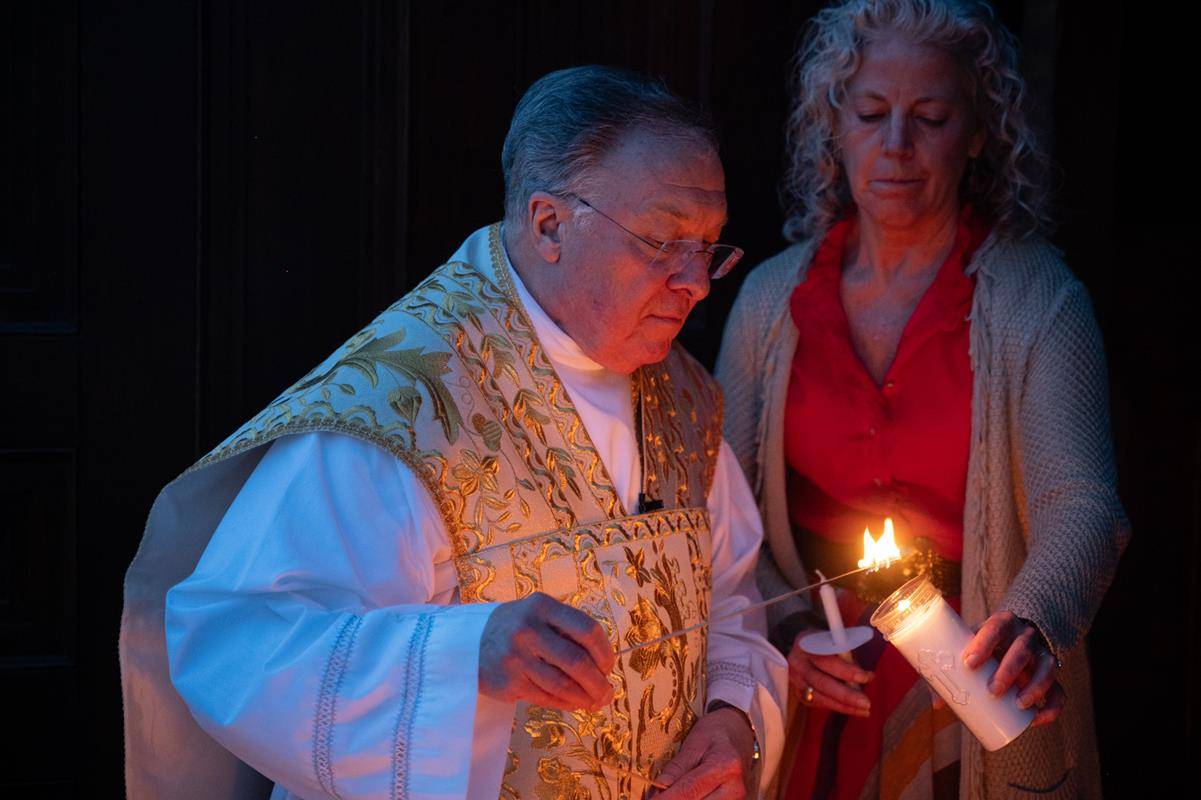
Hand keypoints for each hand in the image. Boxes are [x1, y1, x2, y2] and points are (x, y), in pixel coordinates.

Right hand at [478, 592, 614, 710]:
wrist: (465, 643)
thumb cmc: (514, 628)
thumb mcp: (537, 615)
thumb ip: (567, 632)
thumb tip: (603, 666)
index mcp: (542, 606)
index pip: (587, 629)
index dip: (604, 651)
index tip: (608, 665)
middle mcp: (528, 629)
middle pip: (577, 662)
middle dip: (598, 682)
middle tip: (607, 692)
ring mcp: (516, 658)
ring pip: (563, 685)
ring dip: (585, 698)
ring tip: (595, 702)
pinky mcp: (508, 683)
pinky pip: (547, 698)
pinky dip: (566, 703)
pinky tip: (574, 703)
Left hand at [655, 707, 754, 799]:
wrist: (740, 732)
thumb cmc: (716, 731)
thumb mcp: (694, 741)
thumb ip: (677, 766)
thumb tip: (659, 787)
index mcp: (724, 766)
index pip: (689, 791)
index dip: (666, 799)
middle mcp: (735, 788)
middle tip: (655, 796)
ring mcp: (738, 799)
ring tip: (668, 795)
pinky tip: (682, 797)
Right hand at [787, 629, 872, 716]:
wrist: (799, 649)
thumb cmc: (822, 644)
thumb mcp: (833, 641)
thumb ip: (846, 656)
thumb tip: (866, 676)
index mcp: (806, 646)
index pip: (827, 660)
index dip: (847, 670)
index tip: (867, 676)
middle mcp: (798, 664)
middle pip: (822, 683)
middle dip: (846, 695)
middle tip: (865, 703)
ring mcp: (796, 680)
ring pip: (819, 698)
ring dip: (843, 706)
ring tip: (863, 710)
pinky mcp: (799, 693)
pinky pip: (818, 704)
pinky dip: (836, 707)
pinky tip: (851, 708)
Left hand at [958, 610, 1063, 726]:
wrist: (1015, 637)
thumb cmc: (984, 646)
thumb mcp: (970, 647)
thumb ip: (951, 671)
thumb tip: (936, 704)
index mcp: (1002, 623)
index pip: (995, 628)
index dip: (983, 643)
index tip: (969, 663)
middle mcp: (1026, 635)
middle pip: (1022, 649)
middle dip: (1008, 670)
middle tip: (993, 690)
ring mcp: (1043, 654)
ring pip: (1046, 668)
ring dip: (1035, 687)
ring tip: (1019, 704)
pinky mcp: (1053, 676)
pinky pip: (1060, 691)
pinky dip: (1053, 706)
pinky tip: (1039, 718)